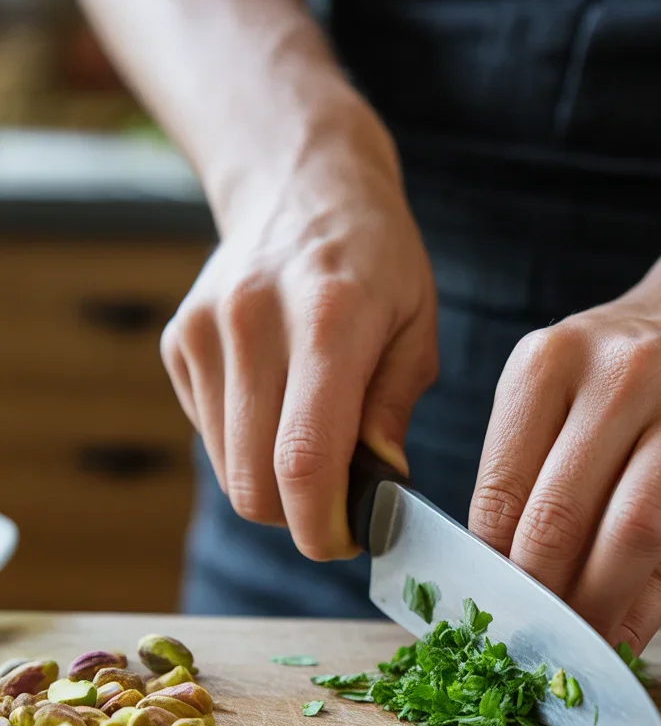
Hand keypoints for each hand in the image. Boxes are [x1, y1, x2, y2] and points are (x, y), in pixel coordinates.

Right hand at [161, 96, 436, 558]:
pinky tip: (279, 405)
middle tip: (339, 503)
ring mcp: (205, 332)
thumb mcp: (417, 326)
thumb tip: (374, 492)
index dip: (321, 524)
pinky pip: (210, 437)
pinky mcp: (178, 342)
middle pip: (253, 482)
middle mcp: (253, 322)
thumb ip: (392, 411)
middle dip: (297, 516)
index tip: (347, 541)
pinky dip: (247, 448)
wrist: (300, 184)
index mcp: (328, 319)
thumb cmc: (377, 260)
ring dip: (272, 484)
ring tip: (314, 444)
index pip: (306, 459)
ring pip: (227, 470)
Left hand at [469, 293, 660, 652]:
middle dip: (539, 591)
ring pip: (632, 534)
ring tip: (573, 643)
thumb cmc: (618, 379)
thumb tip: (493, 581)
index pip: (502, 487)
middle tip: (525, 637)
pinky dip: (648, 610)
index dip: (490, 563)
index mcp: (549, 362)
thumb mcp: (554, 391)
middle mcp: (621, 377)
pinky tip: (624, 639)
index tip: (484, 608)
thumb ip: (522, 471)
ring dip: (596, 605)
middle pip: (562, 513)